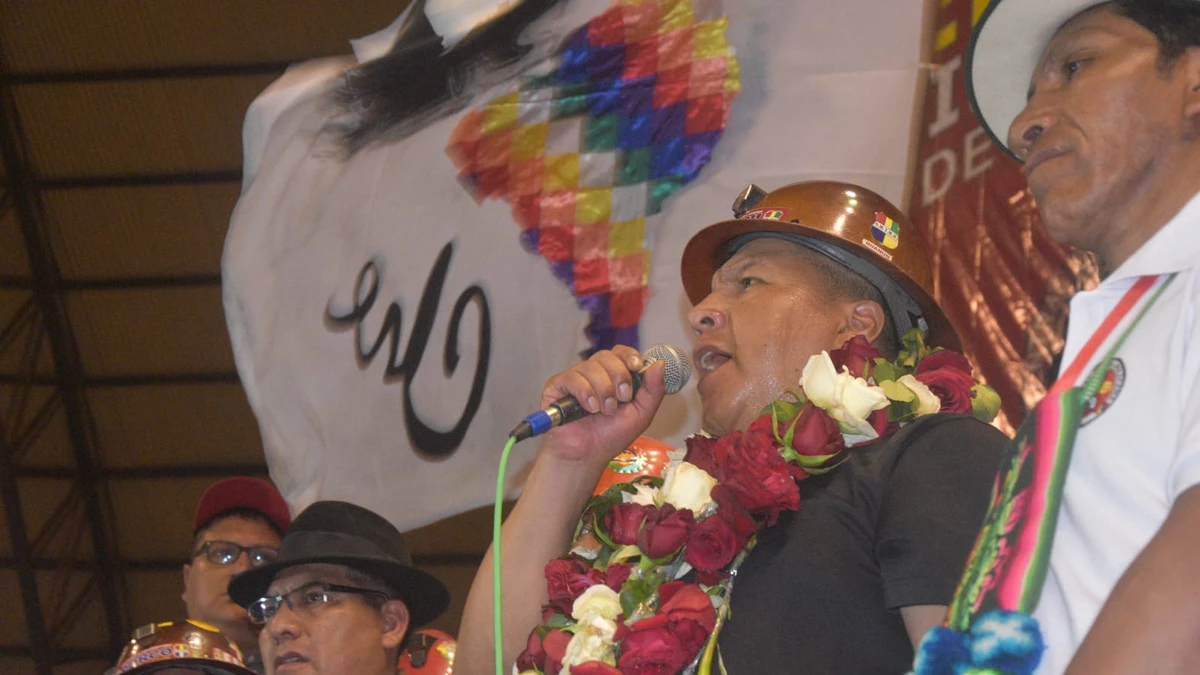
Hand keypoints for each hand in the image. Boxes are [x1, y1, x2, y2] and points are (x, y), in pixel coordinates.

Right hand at [539, 346, 666, 467]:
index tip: (636, 367)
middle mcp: (594, 373)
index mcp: (613, 376)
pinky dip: (585, 393)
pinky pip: (572, 378)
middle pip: (607, 356)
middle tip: (621, 400)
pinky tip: (588, 408)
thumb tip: (660, 363)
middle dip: (619, 377)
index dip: (629, 356)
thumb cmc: (611, 436)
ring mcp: (575, 378)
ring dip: (603, 391)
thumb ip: (653, 390)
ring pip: (591, 367)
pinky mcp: (557, 386)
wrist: (588, 455)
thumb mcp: (641, 414)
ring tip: (602, 411)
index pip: (621, 352)